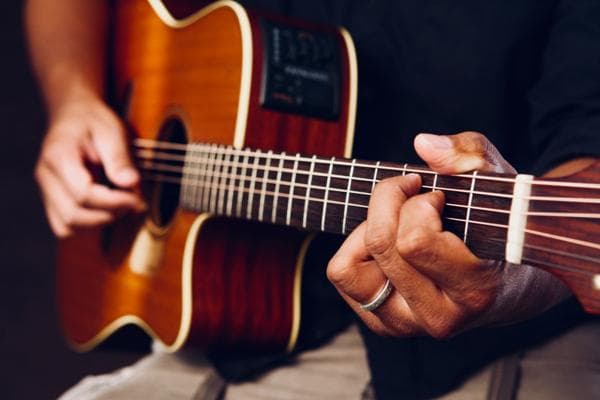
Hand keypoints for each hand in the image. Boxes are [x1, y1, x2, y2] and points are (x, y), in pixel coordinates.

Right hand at [35, 96, 144, 237]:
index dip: (113, 202)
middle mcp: (45, 177)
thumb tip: (130, 183)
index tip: (136, 197)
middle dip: (108, 214)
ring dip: (99, 223)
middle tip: (132, 202)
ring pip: (67, 226)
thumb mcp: (112, 130)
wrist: (73, 114)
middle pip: (73, 215)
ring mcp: (46, 191)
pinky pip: (65, 226)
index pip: (83, 194)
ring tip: (120, 205)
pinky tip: (107, 210)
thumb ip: (119, 158)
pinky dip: (87, 226)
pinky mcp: (52, 200)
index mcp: (58, 156)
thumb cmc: (93, 121)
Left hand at [327, 132, 520, 337]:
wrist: (513, 287)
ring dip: (368, 230)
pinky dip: (355, 248)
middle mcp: (437, 317)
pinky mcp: (384, 324)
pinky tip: (389, 242)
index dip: (418, 203)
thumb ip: (469, 156)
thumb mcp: (500, 182)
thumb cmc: (504, 231)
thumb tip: (423, 144)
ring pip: (347, 267)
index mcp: (474, 291)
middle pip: (380, 244)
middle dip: (390, 202)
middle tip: (413, 195)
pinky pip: (342, 275)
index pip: (414, 241)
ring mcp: (406, 325)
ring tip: (399, 222)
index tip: (436, 195)